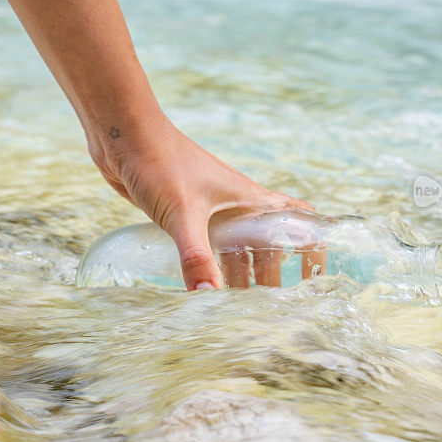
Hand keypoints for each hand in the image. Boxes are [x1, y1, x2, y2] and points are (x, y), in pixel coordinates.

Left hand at [91, 113, 313, 290]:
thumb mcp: (182, 212)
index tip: (318, 274)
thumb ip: (196, 257)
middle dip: (273, 272)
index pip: (298, 217)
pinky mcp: (184, 212)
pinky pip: (207, 242)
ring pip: (236, 244)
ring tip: (238, 304)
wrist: (123, 134)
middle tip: (269, 306)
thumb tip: (210, 298)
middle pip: (266, 242)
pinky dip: (212, 262)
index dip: (314, 242)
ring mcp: (209, 207)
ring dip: (241, 270)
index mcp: (249, 199)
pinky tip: (202, 281)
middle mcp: (235, 203)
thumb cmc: (160, 161)